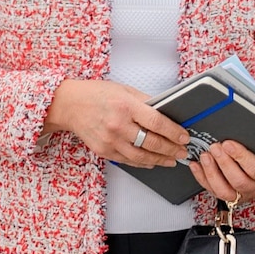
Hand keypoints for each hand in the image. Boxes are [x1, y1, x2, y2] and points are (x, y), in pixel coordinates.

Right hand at [44, 79, 192, 167]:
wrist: (69, 105)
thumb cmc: (97, 94)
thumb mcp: (125, 90)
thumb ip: (146, 102)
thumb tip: (167, 114)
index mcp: (126, 106)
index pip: (157, 122)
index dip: (174, 132)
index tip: (184, 137)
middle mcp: (118, 125)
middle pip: (151, 142)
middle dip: (171, 149)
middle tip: (183, 152)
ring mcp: (110, 140)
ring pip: (141, 156)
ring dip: (160, 160)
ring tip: (172, 160)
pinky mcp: (103, 151)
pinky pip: (127, 161)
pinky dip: (142, 163)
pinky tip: (152, 162)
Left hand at [186, 139, 254, 208]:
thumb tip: (241, 129)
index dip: (241, 157)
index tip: (228, 144)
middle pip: (238, 181)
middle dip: (224, 163)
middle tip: (215, 147)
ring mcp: (242, 195)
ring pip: (224, 191)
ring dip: (211, 172)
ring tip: (205, 156)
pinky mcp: (228, 197)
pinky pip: (213, 190)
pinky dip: (202, 177)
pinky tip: (197, 165)